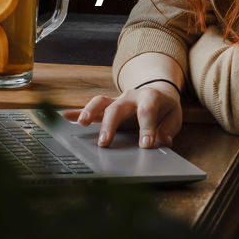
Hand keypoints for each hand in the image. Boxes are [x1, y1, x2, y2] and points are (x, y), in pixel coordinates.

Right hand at [65, 83, 183, 148]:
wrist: (159, 93)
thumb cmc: (165, 109)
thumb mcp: (173, 118)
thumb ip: (167, 129)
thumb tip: (162, 141)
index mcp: (150, 98)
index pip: (147, 112)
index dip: (147, 128)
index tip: (145, 145)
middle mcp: (130, 97)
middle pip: (117, 107)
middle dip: (110, 125)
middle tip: (105, 143)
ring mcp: (117, 100)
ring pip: (100, 102)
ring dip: (89, 113)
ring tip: (81, 125)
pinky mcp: (107, 106)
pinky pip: (91, 107)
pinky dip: (77, 112)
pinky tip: (65, 117)